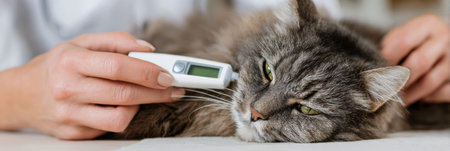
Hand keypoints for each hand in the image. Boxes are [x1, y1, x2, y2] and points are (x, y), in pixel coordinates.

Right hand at [0, 32, 184, 139]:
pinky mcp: (74, 134)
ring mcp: (70, 115)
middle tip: (172, 89)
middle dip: (156, 92)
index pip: (117, 67)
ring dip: (141, 107)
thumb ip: (116, 41)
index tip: (167, 75)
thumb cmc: (57, 66)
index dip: (147, 71)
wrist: (23, 95)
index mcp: (70, 62)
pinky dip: (123, 116)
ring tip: (147, 97)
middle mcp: (68, 89)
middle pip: (123, 94)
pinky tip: (124, 106)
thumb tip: (147, 49)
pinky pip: (109, 128)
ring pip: (119, 118)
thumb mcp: (81, 43)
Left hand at [381, 14, 449, 105]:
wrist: (434, 47)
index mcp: (428, 24)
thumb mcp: (399, 37)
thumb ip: (389, 48)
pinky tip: (416, 95)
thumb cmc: (411, 44)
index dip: (387, 58)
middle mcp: (445, 39)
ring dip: (408, 93)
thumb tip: (376, 69)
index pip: (403, 41)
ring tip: (394, 97)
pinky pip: (442, 93)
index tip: (375, 69)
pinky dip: (426, 98)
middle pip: (419, 62)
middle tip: (384, 87)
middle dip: (398, 78)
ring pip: (429, 82)